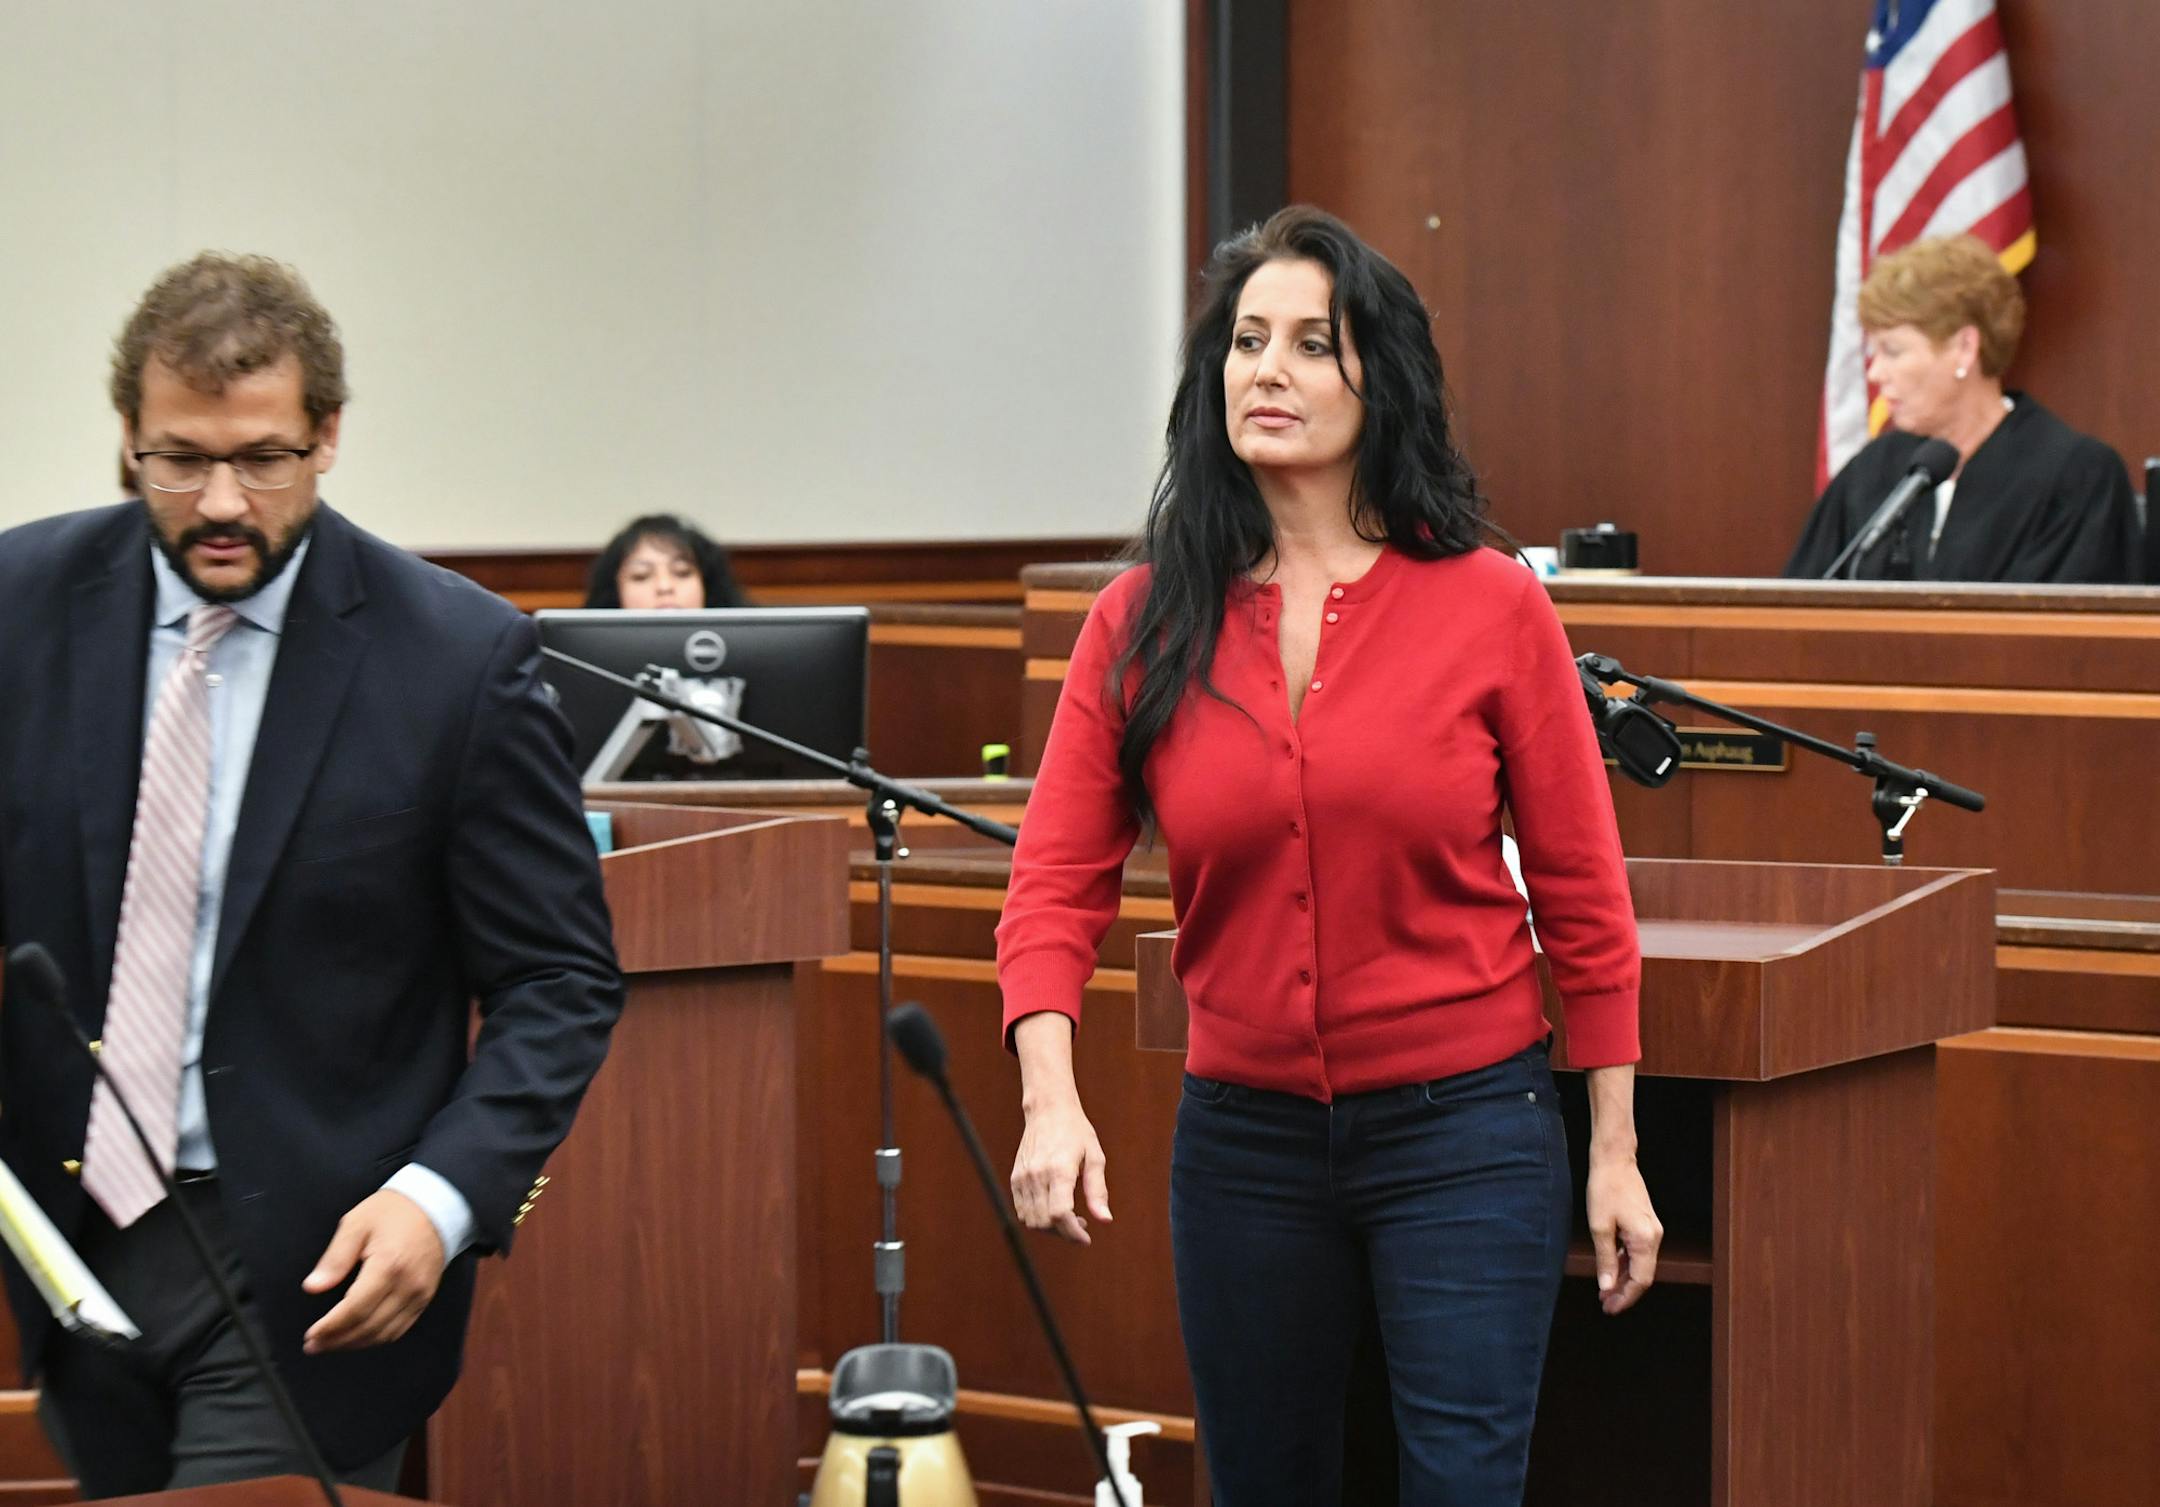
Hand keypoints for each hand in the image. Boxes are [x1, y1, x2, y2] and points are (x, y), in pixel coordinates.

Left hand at [301, 1190, 445, 1352]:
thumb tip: (312, 1287)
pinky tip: (358, 1336)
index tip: (310, 1335)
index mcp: (388, 1265)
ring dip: (355, 1343)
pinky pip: (399, 1329)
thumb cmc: (393, 1211)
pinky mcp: (425, 1298)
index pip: (355, 1309)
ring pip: (384, 1333)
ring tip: (331, 1343)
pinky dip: (376, 1338)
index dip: (330, 1327)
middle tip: (313, 1345)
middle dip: (337, 1340)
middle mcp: (408, 1285)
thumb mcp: (357, 1223)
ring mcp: (420, 1295)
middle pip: (368, 1327)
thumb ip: (335, 1258)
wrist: (436, 1205)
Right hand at [1010, 1096, 1110, 1244]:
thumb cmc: (1076, 1131)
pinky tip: (1052, 1209)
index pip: (1060, 1214)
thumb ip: (1098, 1191)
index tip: (1086, 1238)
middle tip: (1081, 1224)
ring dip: (1050, 1228)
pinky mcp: (1015, 1177)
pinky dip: (1036, 1218)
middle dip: (1064, 1232)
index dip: (1073, 1233)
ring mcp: (1023, 1177)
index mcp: (1059, 1170)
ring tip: (1068, 1217)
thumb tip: (1105, 1221)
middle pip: (1045, 1222)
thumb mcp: (1095, 1157)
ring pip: (1031, 1220)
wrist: (1048, 1109)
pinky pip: (1022, 1210)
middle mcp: (1037, 1175)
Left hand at [1586, 1153, 1660, 1314]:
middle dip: (1624, 1292)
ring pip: (1640, 1264)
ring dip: (1623, 1279)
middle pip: (1642, 1275)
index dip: (1625, 1297)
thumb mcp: (1599, 1227)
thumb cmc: (1606, 1188)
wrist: (1615, 1160)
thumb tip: (1607, 1286)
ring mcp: (1652, 1231)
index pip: (1640, 1281)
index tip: (1609, 1308)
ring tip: (1604, 1291)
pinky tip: (1611, 1270)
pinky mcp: (1646, 1225)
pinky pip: (1637, 1252)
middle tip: (1605, 1304)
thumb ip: (1605, 1259)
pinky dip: (1625, 1264)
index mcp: (1645, 1240)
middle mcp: (1654, 1237)